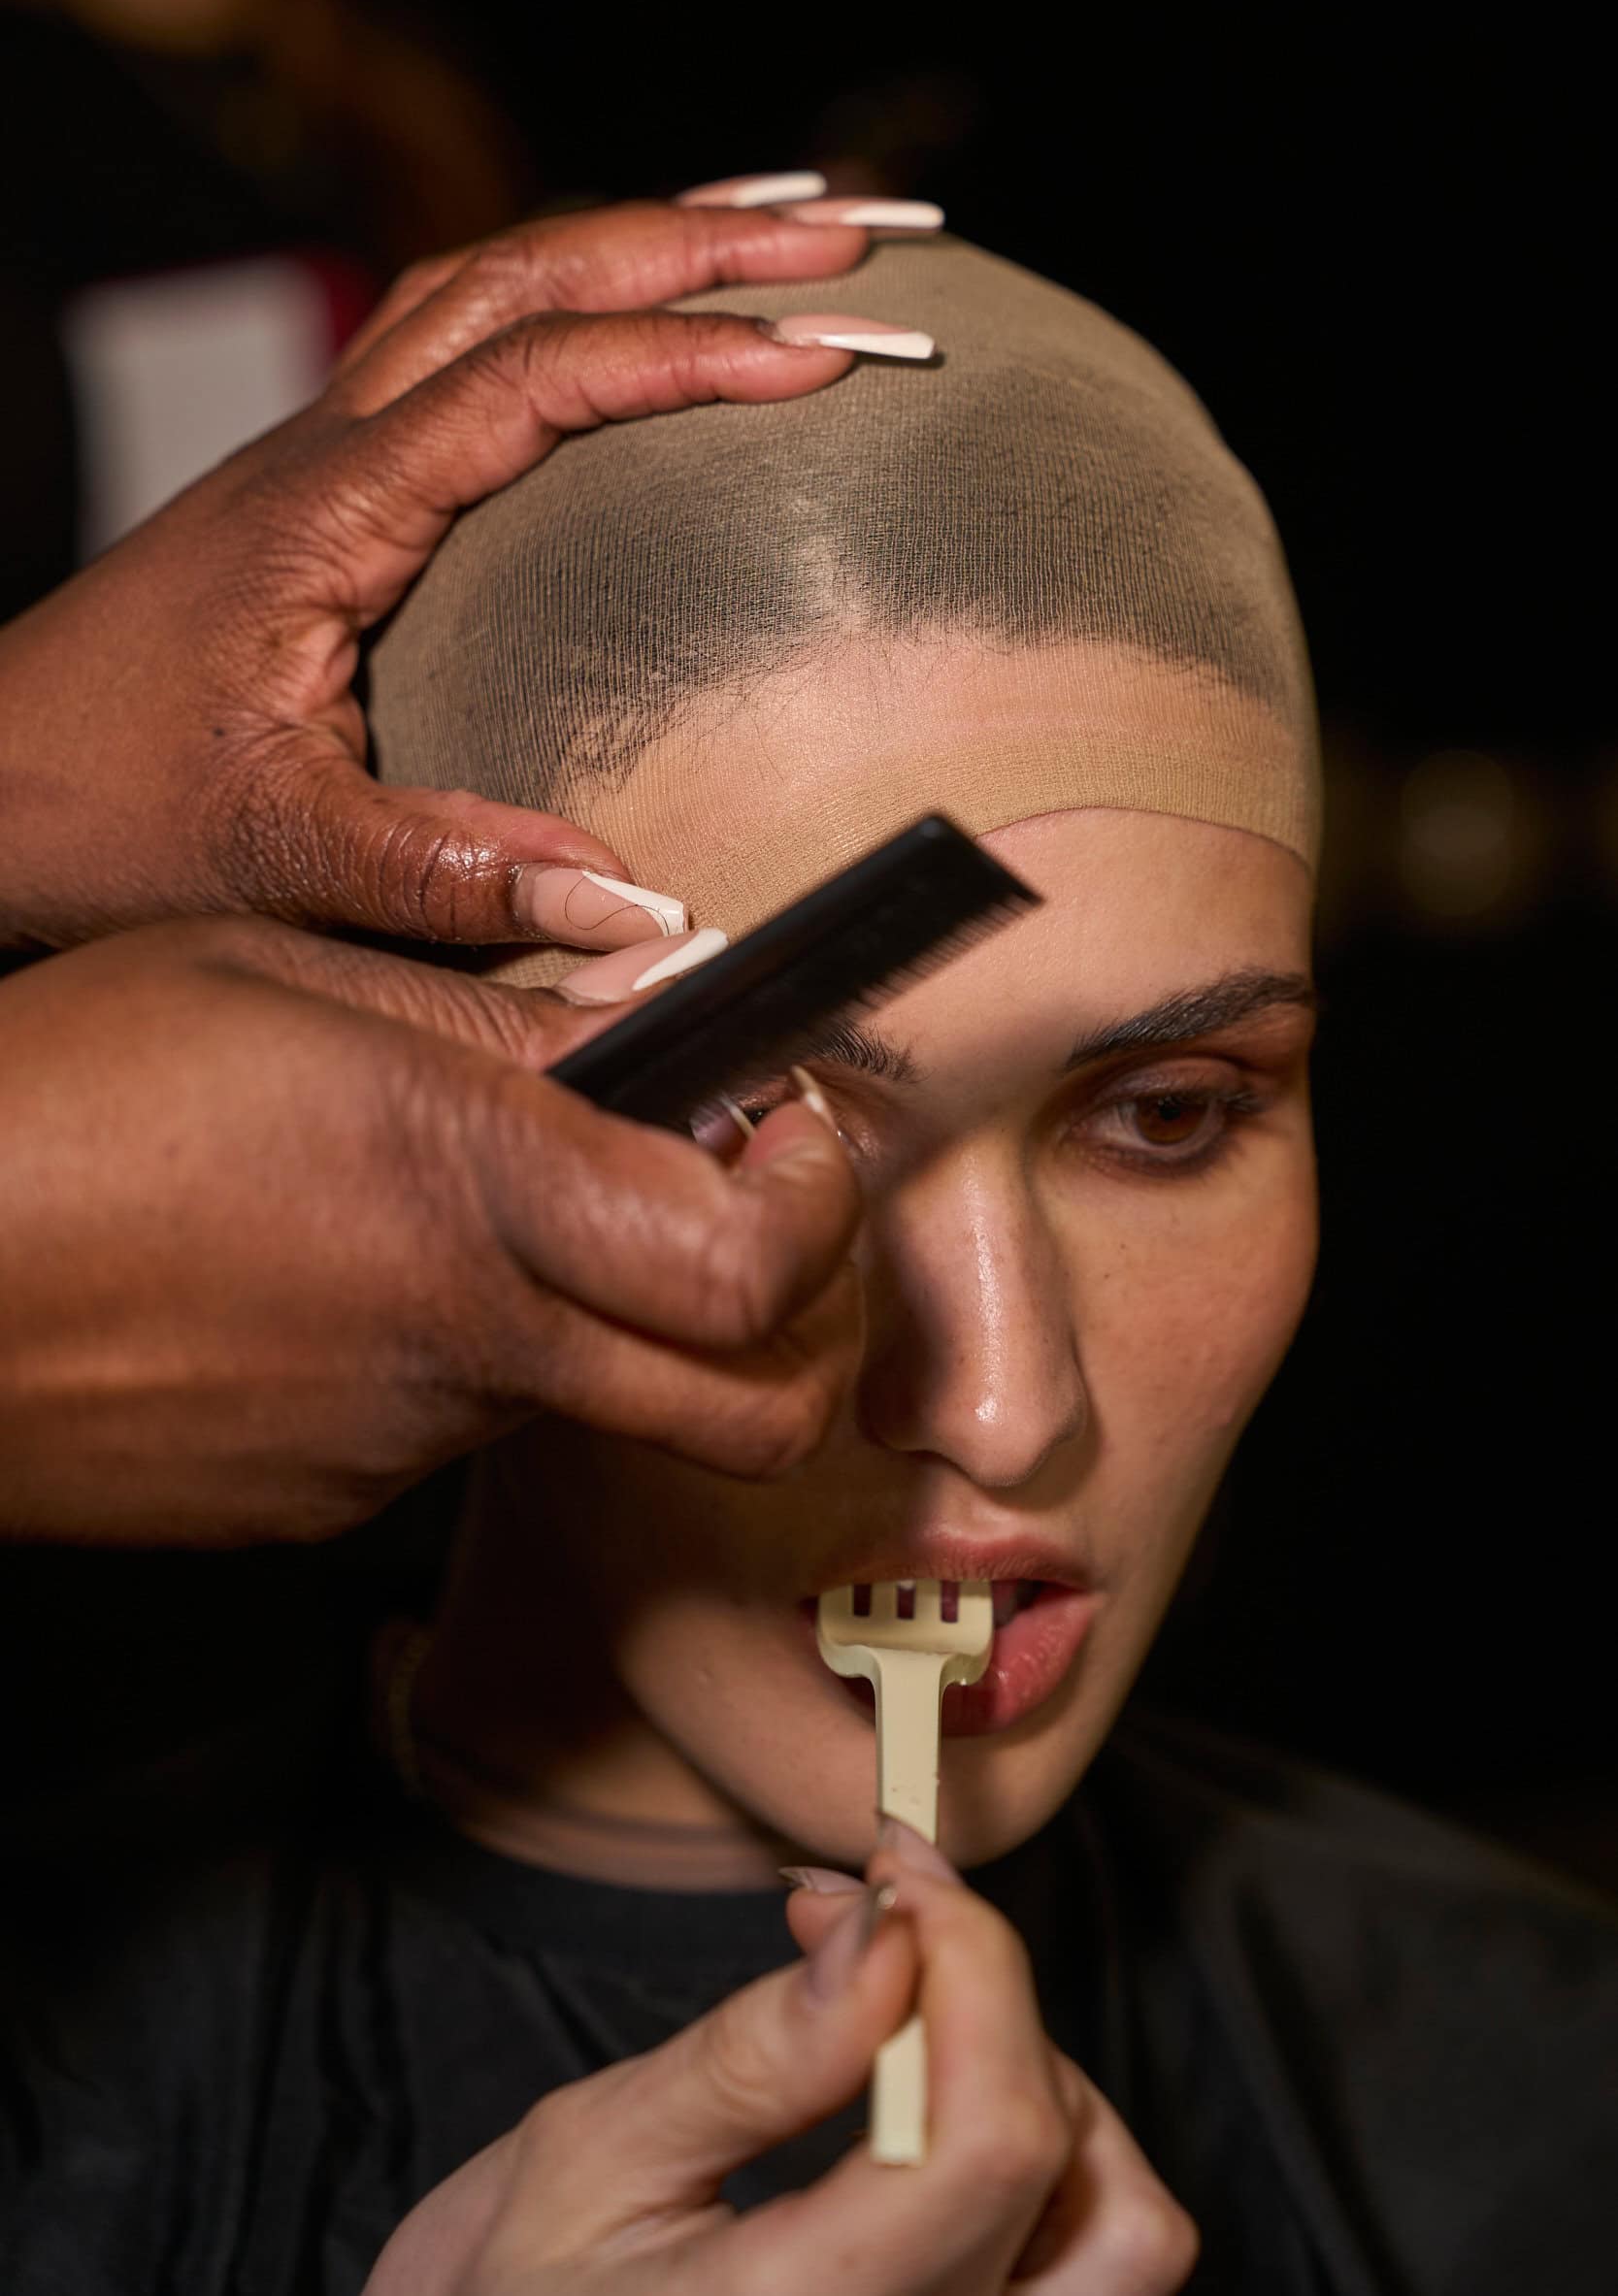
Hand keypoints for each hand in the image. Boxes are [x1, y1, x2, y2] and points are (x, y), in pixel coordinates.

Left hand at [0, 199, 872, 953]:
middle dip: (698, 242)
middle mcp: (328, 446)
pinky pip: (464, 338)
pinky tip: (642, 322)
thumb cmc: (107, 812)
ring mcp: (326, 451)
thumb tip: (644, 912)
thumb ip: (453, 875)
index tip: (824, 362)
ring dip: (637, 242)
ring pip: (492, 280)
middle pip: (524, 273)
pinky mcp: (331, 483)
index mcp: (327, 510)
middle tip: (856, 249)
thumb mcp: (278, 855)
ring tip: (782, 236)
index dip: (683, 355)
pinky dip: (573, 300)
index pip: (532, 379)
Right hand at [0, 915, 861, 1543]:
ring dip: (614, 1315)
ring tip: (485, 1207)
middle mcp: (468, 1339)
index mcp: (469, 1184)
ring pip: (605, 1404)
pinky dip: (475, 1352)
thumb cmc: (61, 1099)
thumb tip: (655, 1029)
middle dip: (810, 1324)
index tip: (795, 1130)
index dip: (822, 1200)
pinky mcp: (330, 1501)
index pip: (757, 1259)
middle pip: (757, 1410)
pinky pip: (463, 1428)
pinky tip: (363, 1274)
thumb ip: (497, 1024)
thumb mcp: (281, 979)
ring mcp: (403, 1441)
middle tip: (761, 1217)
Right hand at [361, 1831, 1197, 2295]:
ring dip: (1043, 2087)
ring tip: (912, 2018)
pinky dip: (1045, 2159)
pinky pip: (1081, 2270)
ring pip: (1124, 2234)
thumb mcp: (593, 2159)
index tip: (896, 1873)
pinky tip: (931, 2102)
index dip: (972, 1964)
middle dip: (997, 2004)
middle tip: (879, 1919)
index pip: (991, 2140)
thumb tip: (886, 1933)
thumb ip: (758, 2052)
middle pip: (1087, 2182)